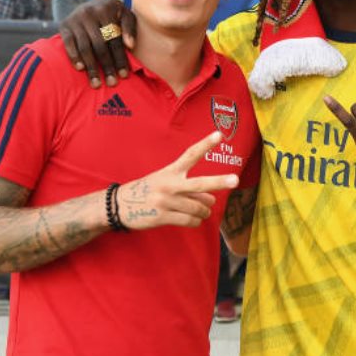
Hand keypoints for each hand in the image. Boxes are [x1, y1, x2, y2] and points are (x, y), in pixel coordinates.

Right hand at [59, 0, 136, 87]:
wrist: (90, 5)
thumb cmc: (113, 15)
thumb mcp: (125, 15)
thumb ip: (130, 28)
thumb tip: (130, 46)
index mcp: (107, 9)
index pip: (115, 39)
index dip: (120, 58)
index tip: (124, 75)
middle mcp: (89, 12)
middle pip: (100, 45)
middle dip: (107, 66)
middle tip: (111, 83)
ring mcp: (75, 19)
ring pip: (85, 47)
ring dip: (91, 67)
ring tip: (96, 83)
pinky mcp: (64, 25)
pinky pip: (68, 44)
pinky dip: (74, 57)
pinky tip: (80, 69)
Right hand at [118, 132, 238, 229]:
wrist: (120, 205)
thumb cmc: (148, 191)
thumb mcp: (165, 182)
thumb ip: (189, 189)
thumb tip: (211, 199)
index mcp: (171, 171)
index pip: (190, 154)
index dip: (205, 144)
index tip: (219, 134)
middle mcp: (170, 184)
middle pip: (199, 183)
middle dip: (219, 182)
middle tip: (235, 180)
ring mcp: (166, 201)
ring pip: (198, 208)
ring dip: (204, 211)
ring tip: (203, 211)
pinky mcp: (163, 216)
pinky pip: (190, 220)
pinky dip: (196, 221)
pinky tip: (194, 219)